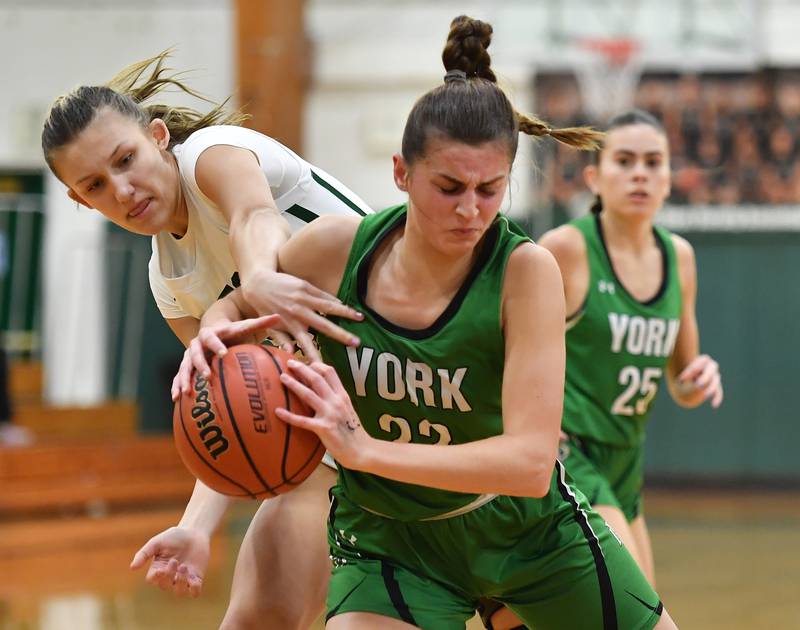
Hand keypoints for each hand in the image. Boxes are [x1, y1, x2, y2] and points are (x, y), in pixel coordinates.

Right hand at [130, 526, 209, 597]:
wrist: (194, 533)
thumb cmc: (174, 537)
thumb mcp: (157, 542)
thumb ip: (144, 553)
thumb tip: (132, 567)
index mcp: (158, 569)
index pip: (152, 580)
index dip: (156, 577)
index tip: (161, 569)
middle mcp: (169, 577)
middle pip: (164, 586)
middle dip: (169, 575)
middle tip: (174, 561)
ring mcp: (183, 579)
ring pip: (179, 591)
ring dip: (181, 582)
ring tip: (184, 566)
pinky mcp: (196, 579)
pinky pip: (194, 592)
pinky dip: (194, 589)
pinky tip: (193, 580)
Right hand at [171, 314, 280, 399]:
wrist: (212, 330)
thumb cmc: (231, 332)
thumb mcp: (244, 326)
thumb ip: (260, 323)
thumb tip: (278, 316)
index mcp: (210, 334)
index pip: (212, 338)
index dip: (216, 345)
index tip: (223, 354)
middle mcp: (196, 344)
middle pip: (195, 353)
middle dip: (200, 365)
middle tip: (207, 376)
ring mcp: (189, 355)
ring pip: (184, 367)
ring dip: (184, 379)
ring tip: (186, 393)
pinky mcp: (186, 365)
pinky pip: (179, 376)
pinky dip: (176, 386)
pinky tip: (176, 399)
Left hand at [241, 270, 362, 361]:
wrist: (259, 284)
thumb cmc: (265, 309)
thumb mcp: (270, 328)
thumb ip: (283, 341)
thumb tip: (291, 354)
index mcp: (291, 326)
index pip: (307, 345)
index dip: (316, 356)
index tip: (327, 367)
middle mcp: (299, 313)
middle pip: (324, 327)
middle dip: (341, 335)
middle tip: (356, 343)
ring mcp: (303, 299)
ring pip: (329, 307)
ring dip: (346, 313)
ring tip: (361, 318)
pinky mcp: (305, 287)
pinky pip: (324, 295)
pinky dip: (335, 301)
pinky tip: (346, 306)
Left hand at [275, 360, 370, 469]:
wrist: (361, 450)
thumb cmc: (352, 432)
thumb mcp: (347, 410)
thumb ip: (336, 399)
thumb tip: (321, 391)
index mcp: (342, 395)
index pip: (330, 372)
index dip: (316, 364)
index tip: (305, 362)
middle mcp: (336, 401)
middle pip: (317, 378)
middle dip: (302, 368)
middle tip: (289, 362)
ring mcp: (330, 414)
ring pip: (308, 394)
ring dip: (294, 384)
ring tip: (282, 377)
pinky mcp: (323, 428)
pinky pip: (302, 420)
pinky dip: (289, 415)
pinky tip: (277, 411)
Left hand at [678, 354, 722, 407]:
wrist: (685, 383)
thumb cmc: (682, 375)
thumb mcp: (680, 374)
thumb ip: (684, 375)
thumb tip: (682, 380)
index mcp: (701, 360)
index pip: (702, 359)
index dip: (694, 368)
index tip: (682, 378)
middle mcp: (709, 366)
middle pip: (713, 367)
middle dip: (706, 376)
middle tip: (698, 385)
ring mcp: (714, 376)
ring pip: (716, 380)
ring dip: (710, 387)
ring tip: (704, 395)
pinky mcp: (715, 387)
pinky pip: (718, 391)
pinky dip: (717, 397)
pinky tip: (714, 405)